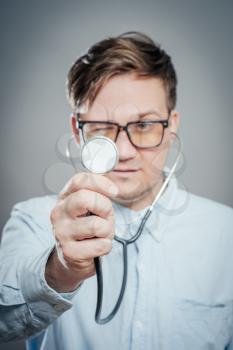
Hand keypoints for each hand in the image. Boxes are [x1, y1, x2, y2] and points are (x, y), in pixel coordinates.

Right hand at [45, 173, 117, 292]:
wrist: (73, 257)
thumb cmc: (87, 227)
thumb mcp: (92, 206)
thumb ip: (99, 194)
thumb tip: (112, 188)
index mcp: (65, 196)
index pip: (81, 180)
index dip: (102, 183)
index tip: (114, 191)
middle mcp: (59, 212)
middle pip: (85, 198)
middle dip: (105, 208)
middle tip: (105, 216)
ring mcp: (61, 232)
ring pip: (96, 225)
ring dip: (107, 230)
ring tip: (100, 234)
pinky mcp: (69, 251)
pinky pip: (101, 245)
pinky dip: (106, 246)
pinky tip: (96, 246)